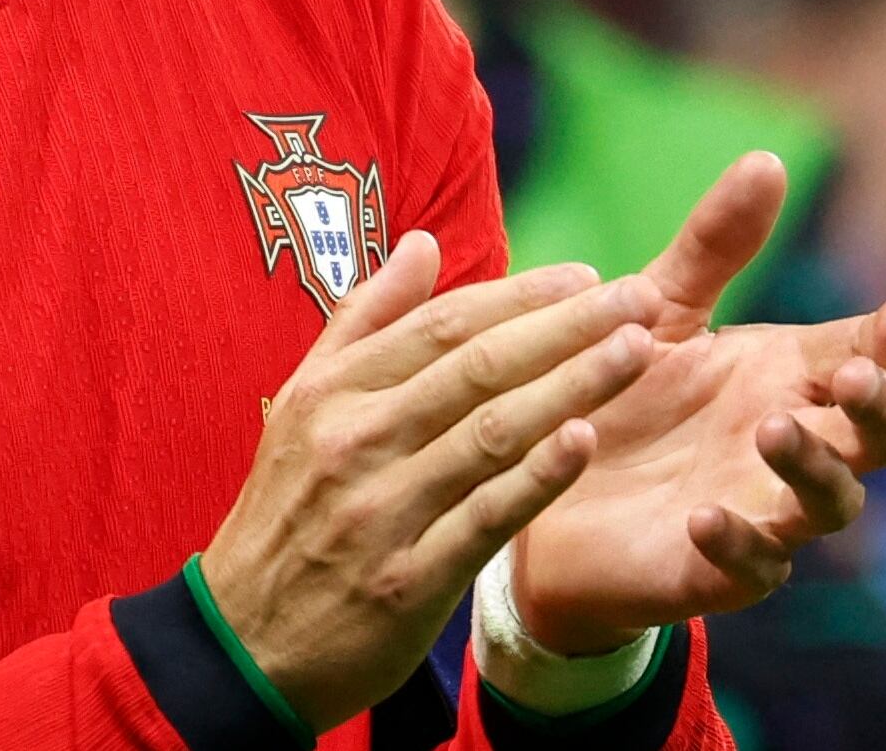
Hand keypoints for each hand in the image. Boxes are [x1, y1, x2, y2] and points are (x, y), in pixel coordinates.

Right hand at [199, 233, 666, 728]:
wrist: (245, 641)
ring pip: (492, 433)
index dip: (519, 296)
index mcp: (332, 392)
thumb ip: (362, 321)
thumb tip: (420, 244)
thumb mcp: (301, 405)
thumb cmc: (285, 514)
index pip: (441, 326)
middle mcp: (355, 441)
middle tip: (640, 298)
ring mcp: (381, 511)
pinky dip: (536, 477)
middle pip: (478, 368)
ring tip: (637, 354)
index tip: (585, 276)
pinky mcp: (408, 580)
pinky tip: (585, 441)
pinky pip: (484, 517)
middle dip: (568, 327)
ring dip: (573, 386)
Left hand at [502, 153, 885, 658]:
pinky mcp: (716, 571)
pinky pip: (753, 567)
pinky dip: (739, 542)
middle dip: (880, 408)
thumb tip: (766, 157)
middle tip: (853, 378)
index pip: (865, 357)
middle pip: (878, 437)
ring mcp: (764, 510)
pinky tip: (706, 517)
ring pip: (831, 502)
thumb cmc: (619, 390)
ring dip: (814, 468)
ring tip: (773, 428)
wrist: (536, 483)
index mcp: (787, 376)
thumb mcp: (658, 307)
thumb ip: (713, 246)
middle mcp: (791, 444)